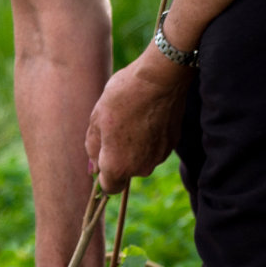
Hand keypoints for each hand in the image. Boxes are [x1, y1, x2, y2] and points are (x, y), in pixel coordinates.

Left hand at [85, 48, 193, 193]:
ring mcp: (158, 158)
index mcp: (117, 166)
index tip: (102, 158)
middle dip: (119, 157)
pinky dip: (150, 138)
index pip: (109, 188)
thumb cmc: (123, 97)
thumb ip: (93, 148)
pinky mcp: (172, 145)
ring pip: (142, 159)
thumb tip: (94, 169)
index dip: (104, 175)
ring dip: (135, 146)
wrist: (160, 79)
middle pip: (126, 172)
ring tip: (132, 118)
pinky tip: (147, 116)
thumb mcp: (97, 119)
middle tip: (115, 128)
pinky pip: (155, 148)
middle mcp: (140, 169)